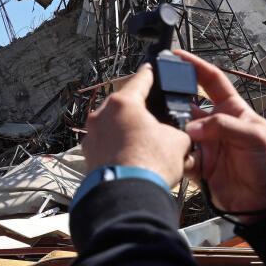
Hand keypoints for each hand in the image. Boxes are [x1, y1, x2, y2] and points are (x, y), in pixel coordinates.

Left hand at [83, 64, 191, 187]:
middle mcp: (101, 115)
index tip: (151, 68)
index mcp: (123, 103)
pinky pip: (105, 144)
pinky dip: (117, 147)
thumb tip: (175, 134)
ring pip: (112, 125)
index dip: (149, 74)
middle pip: (123, 104)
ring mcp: (91, 136)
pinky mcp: (88, 156)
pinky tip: (131, 156)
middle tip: (151, 115)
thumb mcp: (177, 140)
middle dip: (137, 109)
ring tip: (142, 140)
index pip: (140, 80)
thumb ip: (176, 129)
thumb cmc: (150, 164)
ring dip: (125, 129)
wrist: (127, 197)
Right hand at [174, 49, 265, 220]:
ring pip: (179, 132)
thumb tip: (193, 127)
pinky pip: (180, 158)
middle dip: (172, 99)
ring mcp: (206, 147)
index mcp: (232, 111)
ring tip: (159, 127)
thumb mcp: (256, 136)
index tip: (177, 56)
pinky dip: (173, 156)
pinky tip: (168, 153)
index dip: (195, 67)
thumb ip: (225, 126)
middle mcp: (216, 126)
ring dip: (170, 130)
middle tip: (155, 95)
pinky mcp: (199, 169)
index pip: (211, 82)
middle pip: (188, 106)